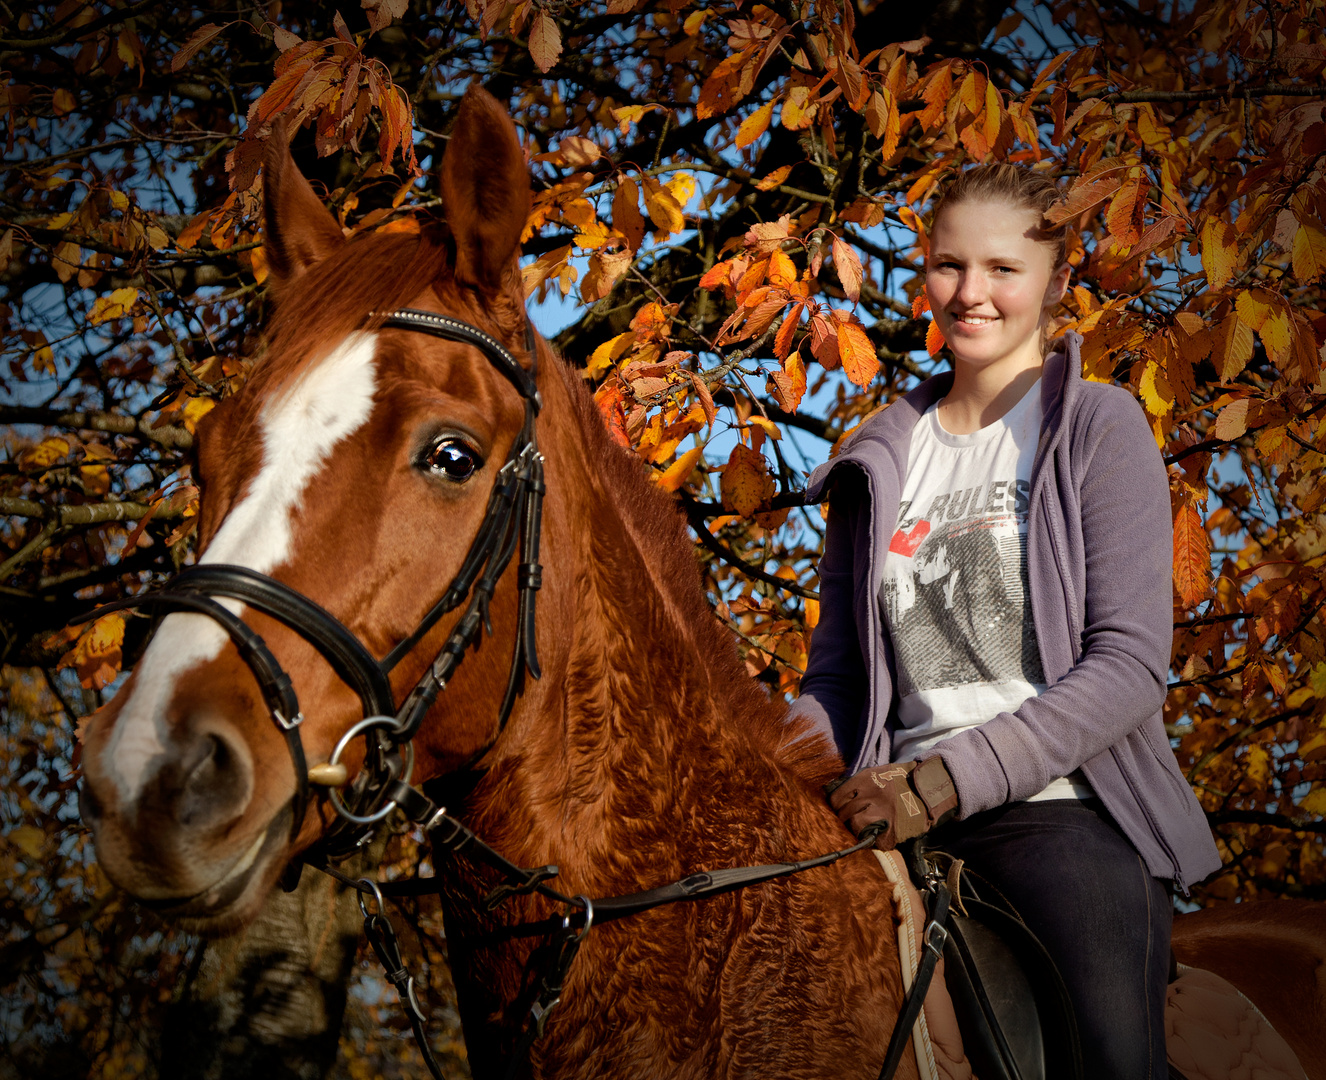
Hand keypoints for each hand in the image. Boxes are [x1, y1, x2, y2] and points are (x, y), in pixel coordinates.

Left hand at [827, 758, 958, 849]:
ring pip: (856, 827)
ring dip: (856, 829)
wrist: (928, 787)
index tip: (837, 809)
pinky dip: (872, 840)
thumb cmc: (899, 780)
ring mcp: (882, 814)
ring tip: (862, 827)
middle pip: (844, 814)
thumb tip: (836, 798)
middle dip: (843, 819)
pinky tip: (875, 835)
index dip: (834, 806)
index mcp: (865, 780)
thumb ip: (857, 785)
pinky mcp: (893, 830)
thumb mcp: (876, 773)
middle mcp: (871, 796)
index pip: (837, 798)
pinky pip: (873, 840)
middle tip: (847, 821)